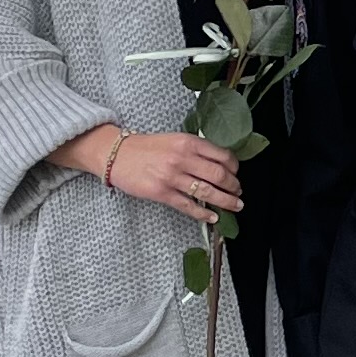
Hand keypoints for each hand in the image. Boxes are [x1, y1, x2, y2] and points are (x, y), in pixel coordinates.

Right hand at [104, 128, 239, 224]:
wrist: (117, 154)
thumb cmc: (147, 147)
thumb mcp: (174, 139)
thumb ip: (195, 149)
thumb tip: (219, 163)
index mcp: (188, 142)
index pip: (222, 155)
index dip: (234, 167)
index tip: (236, 173)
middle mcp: (182, 158)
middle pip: (219, 175)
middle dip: (233, 186)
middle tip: (238, 192)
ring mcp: (172, 177)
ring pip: (207, 192)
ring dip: (225, 201)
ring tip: (235, 205)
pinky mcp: (162, 193)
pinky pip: (188, 206)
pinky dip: (204, 213)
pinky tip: (213, 217)